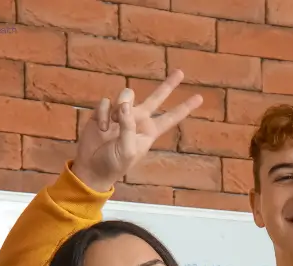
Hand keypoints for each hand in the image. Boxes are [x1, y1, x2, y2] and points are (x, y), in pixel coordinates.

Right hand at [72, 70, 202, 192]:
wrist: (93, 166)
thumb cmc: (114, 163)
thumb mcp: (127, 150)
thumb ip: (128, 127)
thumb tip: (125, 105)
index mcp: (149, 131)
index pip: (170, 118)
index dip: (184, 108)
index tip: (199, 97)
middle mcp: (138, 119)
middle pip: (156, 98)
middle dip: (168, 86)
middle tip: (181, 72)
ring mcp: (122, 114)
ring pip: (126, 95)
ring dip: (117, 108)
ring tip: (111, 125)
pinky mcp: (105, 111)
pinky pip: (106, 102)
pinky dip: (103, 113)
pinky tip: (101, 128)